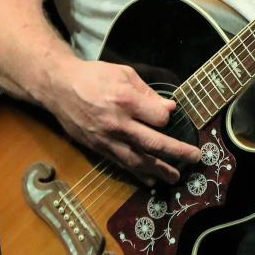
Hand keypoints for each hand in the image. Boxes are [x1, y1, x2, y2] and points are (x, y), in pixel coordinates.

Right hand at [48, 59, 200, 185]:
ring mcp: (107, 139)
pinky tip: (150, 180)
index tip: (168, 114)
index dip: (167, 116)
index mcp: (126, 100)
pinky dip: (137, 173)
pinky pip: (121, 164)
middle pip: (154, 143)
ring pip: (138, 160)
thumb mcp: (123, 74)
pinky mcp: (98, 148)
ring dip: (160, 170)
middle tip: (195, 158)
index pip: (159, 118)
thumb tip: (169, 109)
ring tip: (175, 177)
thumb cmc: (93, 76)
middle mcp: (118, 124)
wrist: (59, 87)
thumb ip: (147, 92)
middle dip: (177, 152)